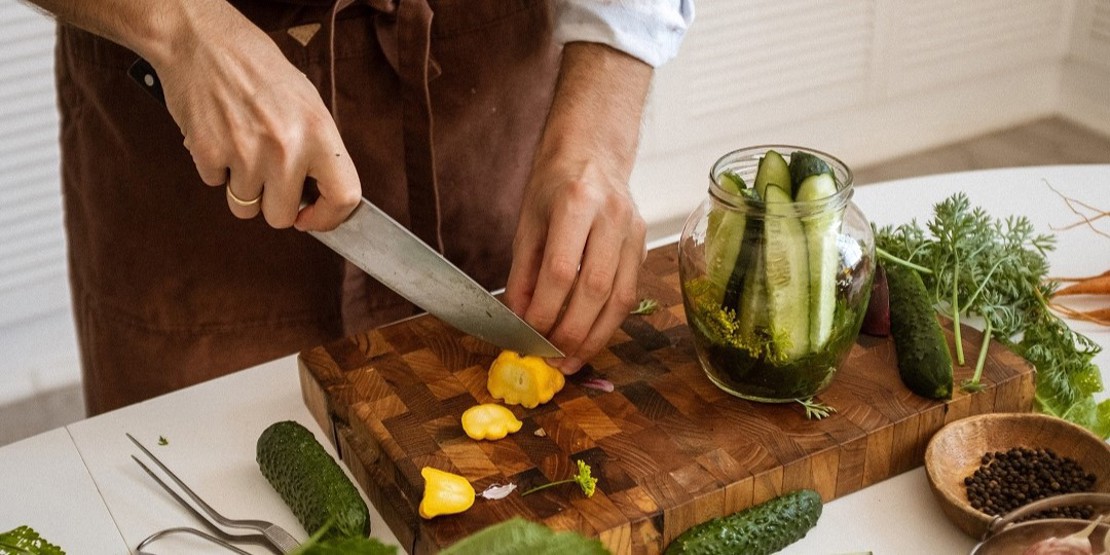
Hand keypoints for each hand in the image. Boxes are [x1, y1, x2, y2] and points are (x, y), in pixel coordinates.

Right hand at [149, 1, 359, 230]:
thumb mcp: (307, 102)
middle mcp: (285, 148)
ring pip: (244, 207)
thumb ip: (317, 149)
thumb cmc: (257, 68)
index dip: (329, 217)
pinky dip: (216, 168)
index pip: (343, 196)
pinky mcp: (208, 154)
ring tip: (242, 149)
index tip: (313, 217)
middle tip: (268, 177)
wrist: (202, 41)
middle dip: (274, 204)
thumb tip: (320, 194)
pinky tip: (220, 137)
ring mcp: (245, 154)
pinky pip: (215, 185)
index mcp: (318, 133)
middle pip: (281, 217)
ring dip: (242, 187)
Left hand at [504, 43, 652, 373]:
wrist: (594, 151)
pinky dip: (609, 322)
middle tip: (551, 359)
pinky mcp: (644, 244)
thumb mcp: (528, 221)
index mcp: (576, 201)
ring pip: (620, 297)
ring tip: (571, 361)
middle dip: (572, 332)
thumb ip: (524, 272)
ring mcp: (634, 230)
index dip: (546, 309)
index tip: (529, 336)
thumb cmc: (555, 183)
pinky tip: (591, 339)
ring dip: (595, 337)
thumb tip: (519, 320)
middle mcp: (612, 215)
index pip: (562, 269)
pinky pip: (630, 292)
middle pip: (596, 288)